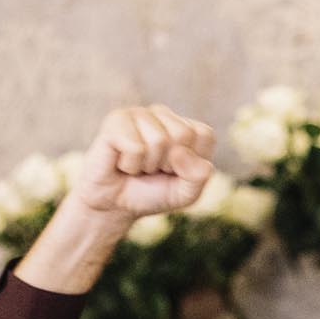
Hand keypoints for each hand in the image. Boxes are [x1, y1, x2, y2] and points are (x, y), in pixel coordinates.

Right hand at [66, 104, 216, 218]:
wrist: (115, 204)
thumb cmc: (153, 194)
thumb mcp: (186, 193)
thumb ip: (198, 176)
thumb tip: (181, 152)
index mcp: (185, 126)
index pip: (204, 134)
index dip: (192, 162)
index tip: (175, 171)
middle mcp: (162, 114)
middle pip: (182, 134)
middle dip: (169, 163)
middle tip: (153, 169)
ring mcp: (138, 114)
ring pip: (159, 140)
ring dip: (148, 165)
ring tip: (137, 166)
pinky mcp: (116, 120)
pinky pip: (135, 147)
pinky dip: (130, 164)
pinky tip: (121, 162)